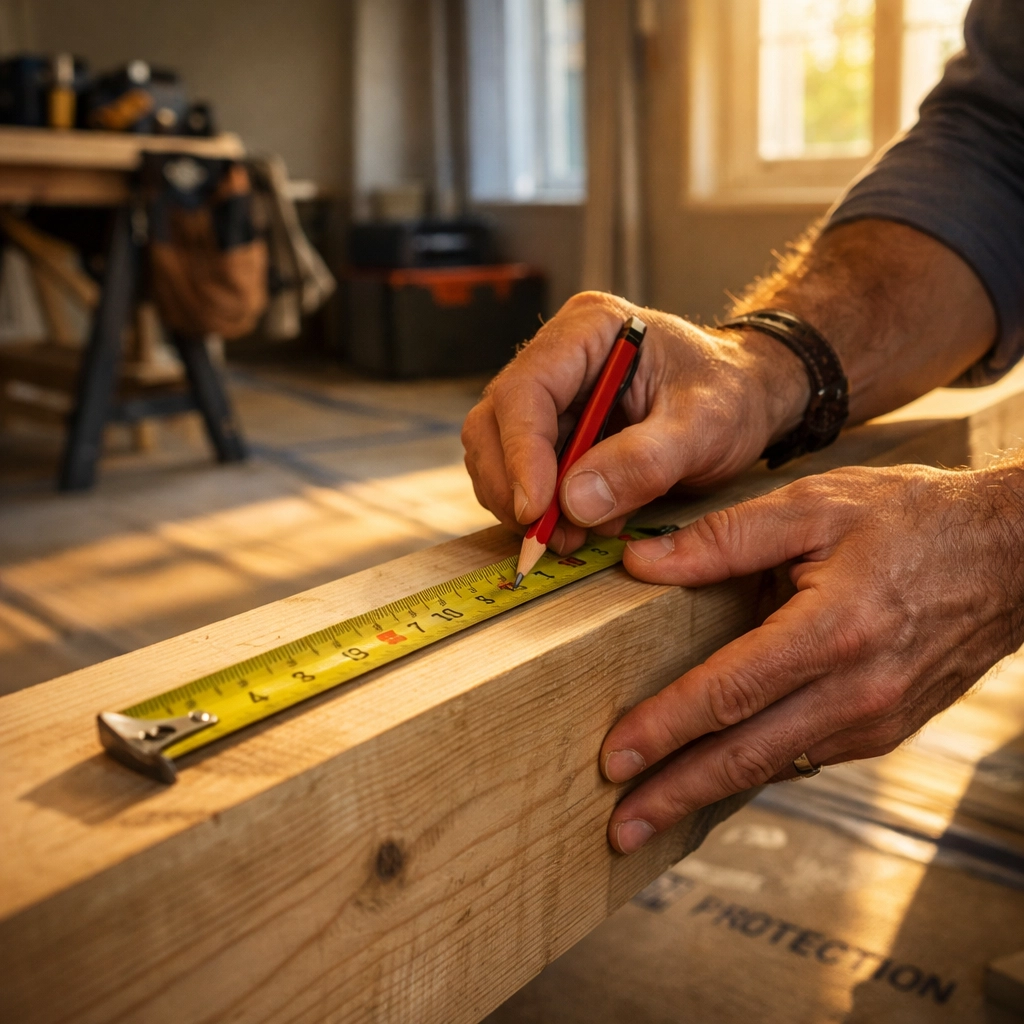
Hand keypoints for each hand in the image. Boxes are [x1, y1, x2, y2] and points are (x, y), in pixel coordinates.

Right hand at [461, 291, 807, 553]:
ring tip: (571, 535)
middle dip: (513, 486)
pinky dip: (539, 508)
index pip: (526, 390)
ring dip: (523, 503)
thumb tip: (573, 502)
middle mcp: (556, 357)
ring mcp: (550, 395)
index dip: (520, 454)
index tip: (536, 511)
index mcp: (589, 330)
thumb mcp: (705, 427)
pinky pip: (520, 473)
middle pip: (494, 422)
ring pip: (496, 452)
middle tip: (548, 537)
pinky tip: (578, 524)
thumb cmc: (732, 395)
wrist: (747, 398)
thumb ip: (645, 461)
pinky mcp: (553, 430)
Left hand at [600, 463, 1023, 853]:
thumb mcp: (815, 506)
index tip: (614, 759)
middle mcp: (857, 691)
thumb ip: (723, 538)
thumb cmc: (913, 519)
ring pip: (774, 765)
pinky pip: (806, 755)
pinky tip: (718, 773)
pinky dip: (755, 769)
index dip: (664, 729)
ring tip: (654, 812)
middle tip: (620, 828)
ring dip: (709, 791)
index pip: (727, 693)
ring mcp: (876, 719)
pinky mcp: (885, 728)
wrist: (1012, 555)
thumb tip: (641, 561)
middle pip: (745, 755)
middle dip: (675, 794)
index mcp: (833, 632)